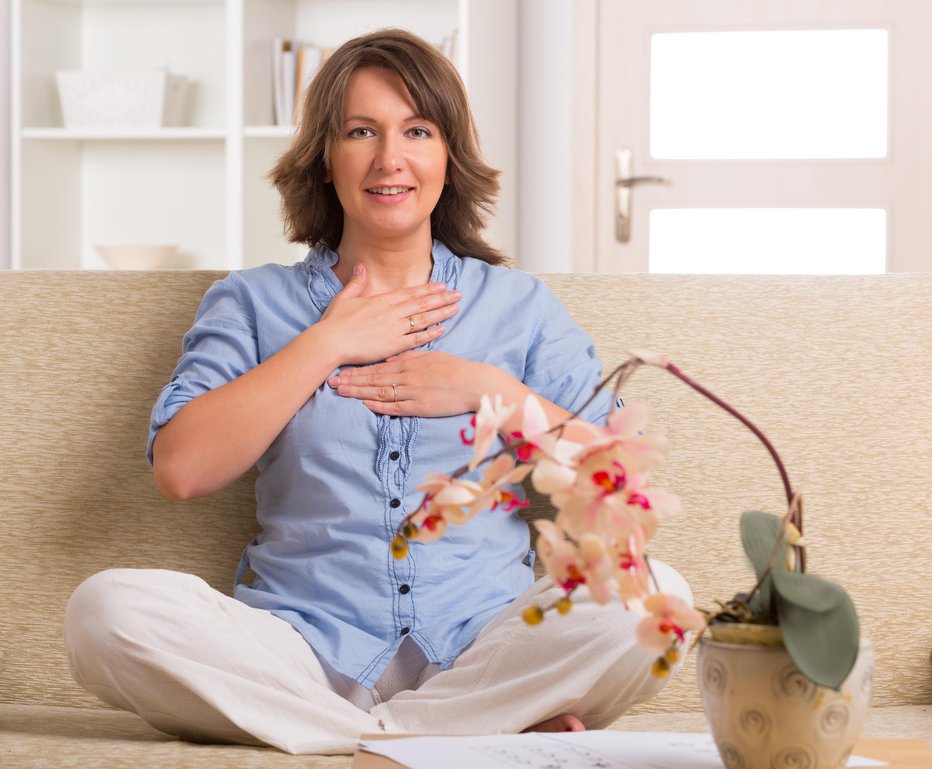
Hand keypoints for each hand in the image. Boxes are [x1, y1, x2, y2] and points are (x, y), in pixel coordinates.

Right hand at [318, 263, 460, 365]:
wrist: (330, 342)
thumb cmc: (334, 322)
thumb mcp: (344, 297)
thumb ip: (356, 282)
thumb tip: (361, 266)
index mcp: (381, 301)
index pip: (410, 292)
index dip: (427, 289)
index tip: (441, 285)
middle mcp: (391, 313)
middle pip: (421, 303)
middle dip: (441, 298)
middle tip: (457, 294)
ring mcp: (394, 329)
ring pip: (422, 319)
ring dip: (440, 313)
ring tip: (456, 308)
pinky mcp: (393, 346)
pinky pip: (416, 339)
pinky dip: (430, 334)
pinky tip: (442, 329)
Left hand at [328, 350, 502, 417]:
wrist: (474, 384)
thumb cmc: (454, 369)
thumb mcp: (430, 357)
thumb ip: (410, 357)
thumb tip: (391, 358)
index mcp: (409, 364)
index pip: (378, 367)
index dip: (358, 370)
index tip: (341, 370)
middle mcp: (408, 377)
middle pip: (374, 379)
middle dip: (352, 381)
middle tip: (332, 382)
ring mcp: (413, 392)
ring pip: (381, 392)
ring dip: (360, 392)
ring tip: (343, 393)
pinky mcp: (421, 407)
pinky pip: (397, 407)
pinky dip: (380, 405)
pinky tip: (366, 404)